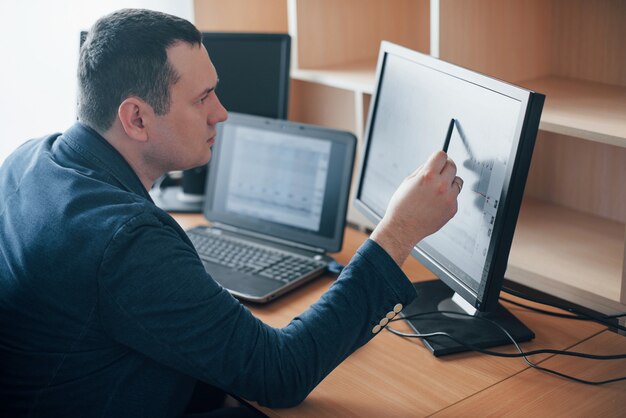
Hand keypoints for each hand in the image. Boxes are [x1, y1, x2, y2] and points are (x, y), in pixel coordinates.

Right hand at [370, 150, 461, 265]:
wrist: (403, 228)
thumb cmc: (402, 207)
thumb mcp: (408, 182)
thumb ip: (423, 170)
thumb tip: (434, 163)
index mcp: (427, 176)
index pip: (442, 155)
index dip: (438, 157)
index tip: (438, 160)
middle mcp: (441, 185)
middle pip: (452, 165)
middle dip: (445, 167)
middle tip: (439, 173)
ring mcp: (449, 198)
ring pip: (458, 181)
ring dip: (450, 182)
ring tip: (437, 190)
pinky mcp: (453, 209)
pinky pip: (455, 196)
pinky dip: (448, 196)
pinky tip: (436, 202)